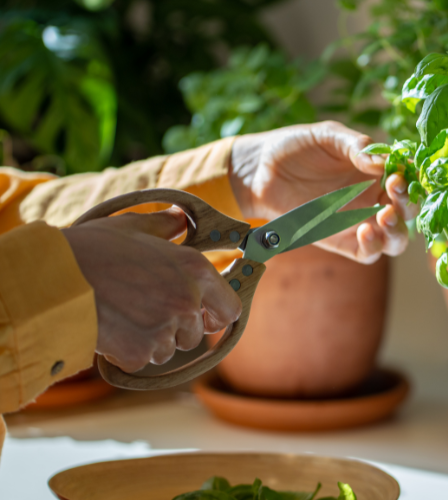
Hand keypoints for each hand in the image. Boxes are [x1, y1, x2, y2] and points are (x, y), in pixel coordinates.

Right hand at [62, 209, 241, 372]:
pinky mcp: (140, 353)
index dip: (216, 314)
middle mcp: (187, 302)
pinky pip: (142, 360)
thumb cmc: (94, 248)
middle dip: (178, 329)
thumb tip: (181, 220)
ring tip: (124, 314)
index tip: (203, 314)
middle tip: (149, 311)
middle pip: (196, 334)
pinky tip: (112, 328)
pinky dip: (128, 352)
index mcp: (195, 270)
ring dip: (152, 340)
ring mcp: (165, 330)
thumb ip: (165, 226)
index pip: (230, 309)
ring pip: (169, 349)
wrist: (54, 280)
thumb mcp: (134, 226)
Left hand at [228, 121, 418, 263]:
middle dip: (409, 203)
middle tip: (395, 189)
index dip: (412, 178)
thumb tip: (382, 161)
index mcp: (378, 171)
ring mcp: (360, 221)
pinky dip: (374, 246)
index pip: (409, 178)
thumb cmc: (296, 147)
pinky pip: (369, 253)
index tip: (401, 172)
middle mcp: (374, 198)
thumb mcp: (327, 136)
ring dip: (398, 230)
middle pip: (408, 211)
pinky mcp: (343, 241)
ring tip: (384, 215)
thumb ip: (355, 145)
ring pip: (395, 238)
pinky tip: (365, 230)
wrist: (261, 170)